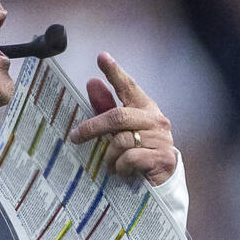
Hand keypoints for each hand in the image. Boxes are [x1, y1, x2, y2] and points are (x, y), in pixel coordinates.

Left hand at [68, 53, 177, 184]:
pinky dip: (120, 167)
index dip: (115, 72)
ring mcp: (161, 139)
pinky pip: (130, 159)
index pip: (129, 87)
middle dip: (93, 127)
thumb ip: (107, 109)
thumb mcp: (122, 131)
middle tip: (75, 137)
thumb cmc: (140, 152)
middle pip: (118, 117)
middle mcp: (155, 120)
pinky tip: (122, 172)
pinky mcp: (161, 158)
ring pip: (122, 141)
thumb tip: (92, 83)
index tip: (102, 57)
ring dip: (109, 156)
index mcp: (145, 109)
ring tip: (110, 165)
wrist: (164, 181)